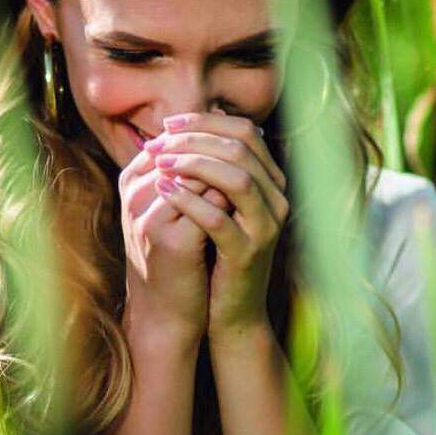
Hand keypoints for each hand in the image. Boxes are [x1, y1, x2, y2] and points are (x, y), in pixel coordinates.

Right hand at [117, 142, 231, 343]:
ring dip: (226, 171)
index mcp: (131, 181)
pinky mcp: (170, 242)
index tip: (239, 137)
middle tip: (251, 148)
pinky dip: (228, 202)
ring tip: (251, 173)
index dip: (208, 134)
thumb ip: (186, 174)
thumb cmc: (172, 258)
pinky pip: (206, 208)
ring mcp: (149, 217)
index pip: (173, 138)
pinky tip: (246, 204)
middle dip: (219, 146)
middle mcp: (134, 194)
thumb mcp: (172, 211)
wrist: (165, 313)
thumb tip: (220, 131)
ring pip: (195, 174)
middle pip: (182, 149)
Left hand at [144, 110, 288, 338]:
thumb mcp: (218, 206)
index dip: (205, 122)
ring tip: (160, 162)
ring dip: (193, 164)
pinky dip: (189, 200)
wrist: (231, 312)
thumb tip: (184, 129)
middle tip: (158, 143)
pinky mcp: (247, 253)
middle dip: (194, 139)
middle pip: (240, 149)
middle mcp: (277, 200)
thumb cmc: (217, 255)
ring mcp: (266, 227)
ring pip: (235, 178)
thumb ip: (210, 171)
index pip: (245, 132)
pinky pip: (218, 218)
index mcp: (271, 183)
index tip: (168, 125)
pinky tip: (164, 190)